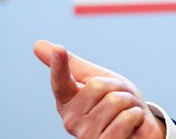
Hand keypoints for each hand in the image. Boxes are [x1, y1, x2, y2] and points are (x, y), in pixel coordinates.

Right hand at [33, 40, 166, 138]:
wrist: (138, 128)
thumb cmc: (115, 102)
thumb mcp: (97, 79)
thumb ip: (71, 65)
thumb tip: (37, 44)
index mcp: (67, 101)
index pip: (60, 81)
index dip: (59, 65)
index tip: (58, 49)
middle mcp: (71, 120)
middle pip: (99, 86)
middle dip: (119, 88)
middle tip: (121, 100)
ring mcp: (85, 135)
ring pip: (115, 101)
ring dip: (130, 104)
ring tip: (126, 113)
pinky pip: (126, 118)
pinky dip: (136, 117)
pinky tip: (131, 125)